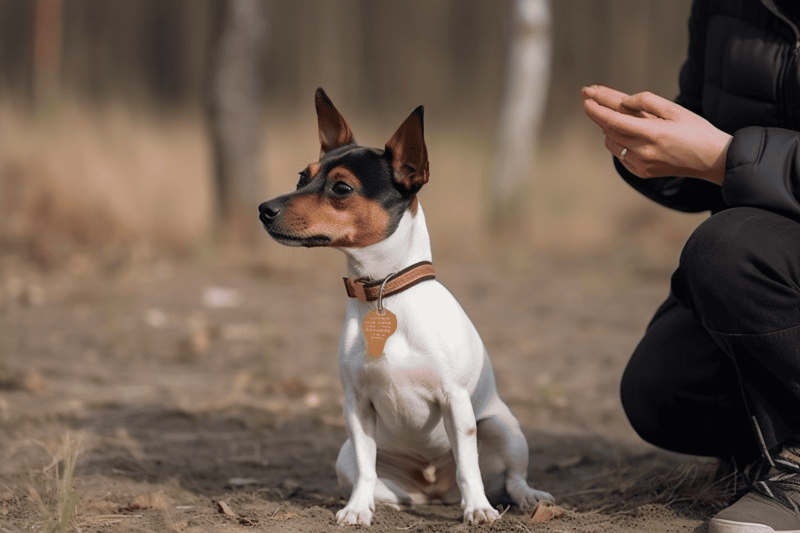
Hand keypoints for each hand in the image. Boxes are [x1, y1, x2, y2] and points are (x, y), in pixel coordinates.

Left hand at [581, 85, 731, 184]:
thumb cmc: (696, 130)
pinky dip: (616, 141)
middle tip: (588, 97)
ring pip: (612, 143)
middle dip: (597, 113)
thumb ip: (646, 102)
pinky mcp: (641, 172)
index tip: (586, 98)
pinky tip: (618, 131)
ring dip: (606, 127)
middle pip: (609, 130)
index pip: (614, 121)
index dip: (597, 109)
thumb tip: (623, 102)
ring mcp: (641, 165)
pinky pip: (619, 155)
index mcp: (653, 134)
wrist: (712, 159)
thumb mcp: (675, 109)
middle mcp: (643, 152)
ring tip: (605, 111)